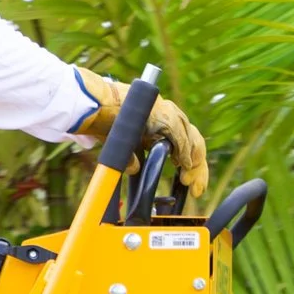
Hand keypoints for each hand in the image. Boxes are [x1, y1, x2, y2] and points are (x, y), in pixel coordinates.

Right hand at [73, 68, 209, 197]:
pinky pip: (179, 134)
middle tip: (196, 188)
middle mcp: (168, 114)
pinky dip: (183, 151)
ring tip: (190, 179)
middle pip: (193, 140)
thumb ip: (132, 156)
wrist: (95, 105)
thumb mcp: (124, 143)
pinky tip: (185, 165)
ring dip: (193, 161)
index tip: (190, 182)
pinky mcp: (162, 114)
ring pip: (191, 137)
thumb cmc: (105, 121)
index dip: (192, 162)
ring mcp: (167, 112)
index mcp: (163, 121)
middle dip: (198, 167)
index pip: (186, 140)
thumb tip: (135, 169)